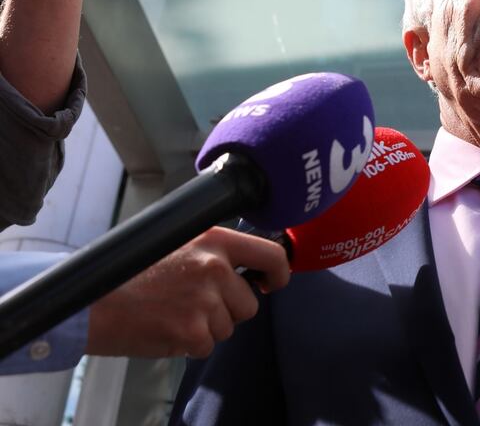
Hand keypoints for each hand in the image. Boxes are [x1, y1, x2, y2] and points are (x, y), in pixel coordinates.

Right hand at [85, 227, 289, 358]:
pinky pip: (207, 345)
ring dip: (207, 327)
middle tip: (192, 303)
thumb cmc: (131, 275)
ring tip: (173, 312)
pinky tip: (166, 328)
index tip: (272, 283)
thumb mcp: (178, 244)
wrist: (93, 302)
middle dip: (228, 310)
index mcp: (214, 240)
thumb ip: (214, 253)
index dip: (279, 274)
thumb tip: (249, 267)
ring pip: (229, 327)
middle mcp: (214, 267)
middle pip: (249, 303)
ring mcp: (205, 300)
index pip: (272, 254)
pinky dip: (189, 344)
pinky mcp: (193, 330)